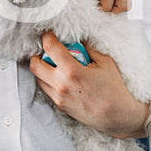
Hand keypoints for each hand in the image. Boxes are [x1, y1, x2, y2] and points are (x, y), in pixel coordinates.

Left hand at [28, 32, 148, 138]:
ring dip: (43, 69)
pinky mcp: (60, 106)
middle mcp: (61, 85)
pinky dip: (49, 81)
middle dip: (38, 55)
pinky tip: (62, 78)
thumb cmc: (113, 89)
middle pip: (34, 65)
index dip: (47, 37)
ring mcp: (58, 97)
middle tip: (48, 52)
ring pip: (38, 78)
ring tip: (56, 66)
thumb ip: (89, 48)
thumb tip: (78, 40)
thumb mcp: (105, 62)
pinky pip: (47, 90)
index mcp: (72, 71)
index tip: (49, 34)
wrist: (116, 116)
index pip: (50, 48)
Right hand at [58, 0, 129, 12]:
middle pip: (127, 3)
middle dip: (114, 10)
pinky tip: (92, 2)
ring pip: (120, 7)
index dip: (117, 4)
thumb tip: (106, 0)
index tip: (107, 7)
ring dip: (107, 9)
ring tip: (97, 6)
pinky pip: (107, 5)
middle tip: (102, 10)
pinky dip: (100, 7)